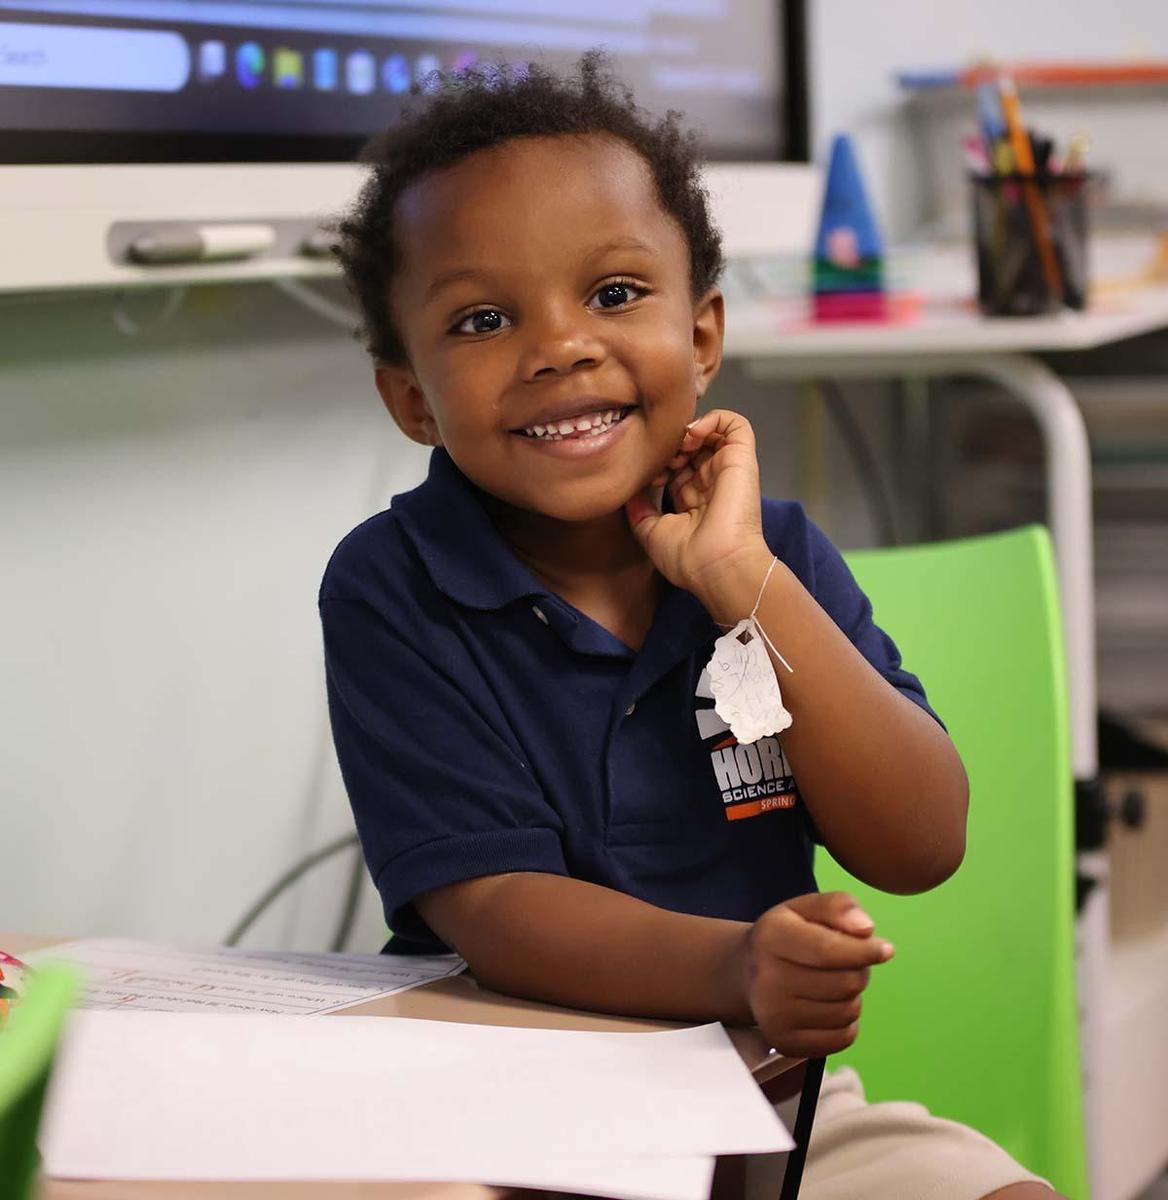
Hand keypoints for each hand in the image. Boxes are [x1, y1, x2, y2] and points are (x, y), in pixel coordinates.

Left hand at [625, 409, 768, 596]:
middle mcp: (710, 482)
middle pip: (689, 447)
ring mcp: (727, 468)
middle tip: (659, 459)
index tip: (647, 476)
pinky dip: (713, 418)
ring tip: (677, 447)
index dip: (658, 463)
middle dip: (669, 446)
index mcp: (693, 499)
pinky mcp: (741, 458)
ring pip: (709, 432)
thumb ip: (640, 511)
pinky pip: (735, 424)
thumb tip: (629, 493)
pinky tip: (693, 433)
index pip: (675, 467)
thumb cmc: (689, 558)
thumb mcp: (653, 534)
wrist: (720, 565)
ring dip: (688, 432)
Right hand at [735, 891, 893, 1057]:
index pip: (828, 951)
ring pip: (847, 1012)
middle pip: (845, 983)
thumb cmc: (786, 934)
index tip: (886, 949)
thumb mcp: (806, 908)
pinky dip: (847, 1023)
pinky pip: (843, 1038)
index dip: (864, 951)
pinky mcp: (785, 1044)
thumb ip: (838, 906)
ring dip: (853, 996)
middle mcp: (767, 979)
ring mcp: (774, 1016)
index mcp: (771, 937)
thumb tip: (866, 929)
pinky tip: (828, 1005)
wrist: (746, 972)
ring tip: (834, 982)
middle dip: (859, 970)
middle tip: (848, 963)